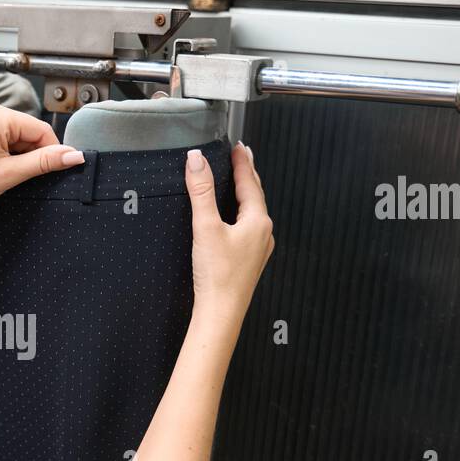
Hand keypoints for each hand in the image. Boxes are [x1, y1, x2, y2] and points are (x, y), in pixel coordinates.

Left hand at [0, 101, 83, 220]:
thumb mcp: (10, 174)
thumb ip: (44, 162)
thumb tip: (73, 155)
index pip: (40, 129)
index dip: (51, 150)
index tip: (58, 168)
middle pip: (26, 130)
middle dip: (30, 153)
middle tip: (19, 176)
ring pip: (12, 133)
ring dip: (16, 154)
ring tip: (0, 173)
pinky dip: (2, 151)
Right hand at [185, 142, 273, 335]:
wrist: (221, 313)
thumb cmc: (217, 276)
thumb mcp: (206, 227)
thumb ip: (200, 192)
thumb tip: (196, 161)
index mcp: (258, 222)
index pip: (250, 182)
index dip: (242, 162)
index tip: (238, 147)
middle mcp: (263, 234)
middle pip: (255, 196)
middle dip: (247, 175)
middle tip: (241, 157)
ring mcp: (258, 249)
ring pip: (253, 213)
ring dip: (245, 195)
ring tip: (238, 183)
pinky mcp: (248, 261)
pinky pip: (248, 229)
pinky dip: (241, 215)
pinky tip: (233, 220)